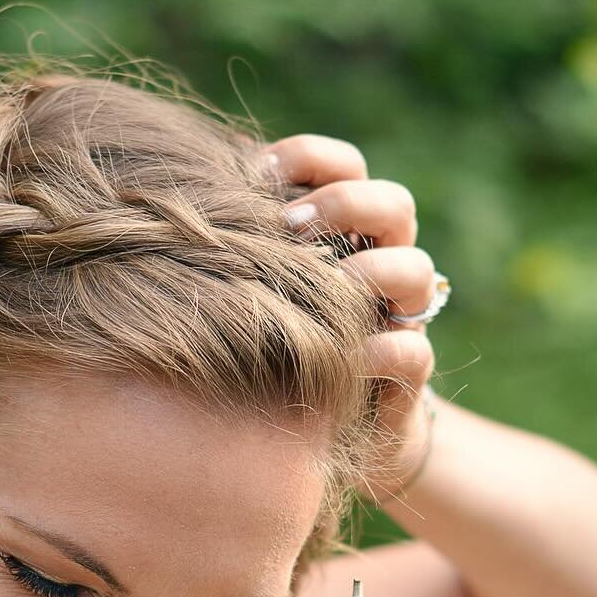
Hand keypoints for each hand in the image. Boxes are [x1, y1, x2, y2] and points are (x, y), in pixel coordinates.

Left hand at [263, 133, 439, 499]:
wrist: (317, 438)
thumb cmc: (273, 354)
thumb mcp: (254, 296)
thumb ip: (239, 251)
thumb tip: (178, 204)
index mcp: (346, 234)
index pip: (346, 167)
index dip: (310, 158)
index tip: (257, 175)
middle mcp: (383, 266)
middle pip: (395, 203)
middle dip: (346, 203)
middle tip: (291, 228)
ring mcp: (400, 320)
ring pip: (418, 270)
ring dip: (374, 269)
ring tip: (329, 287)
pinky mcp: (406, 379)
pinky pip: (412, 352)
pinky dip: (381, 349)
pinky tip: (343, 356)